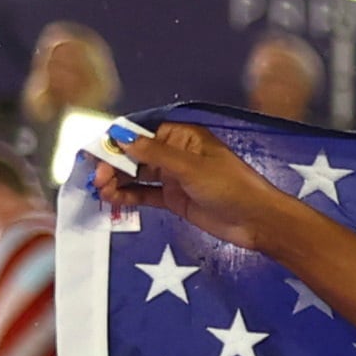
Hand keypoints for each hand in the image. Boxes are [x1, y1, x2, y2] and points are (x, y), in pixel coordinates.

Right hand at [93, 120, 299, 257]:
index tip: (96, 152)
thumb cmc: (231, 187)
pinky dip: (129, 195)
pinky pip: (146, 193)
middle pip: (135, 154)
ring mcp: (175, 177)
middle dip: (114, 163)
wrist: (259, 222)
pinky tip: (112, 198)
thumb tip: (120, 136)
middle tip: (97, 177)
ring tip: (100, 189)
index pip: (142, 133)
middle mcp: (176, 154)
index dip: (117, 141)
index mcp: (183, 137)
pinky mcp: (175, 199)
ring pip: (138, 174)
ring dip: (118, 180)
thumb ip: (155, 153)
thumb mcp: (191, 168)